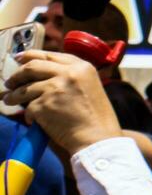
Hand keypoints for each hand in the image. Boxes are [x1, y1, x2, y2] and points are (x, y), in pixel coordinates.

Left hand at [2, 51, 121, 152]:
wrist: (98, 139)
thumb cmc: (96, 118)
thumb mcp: (90, 87)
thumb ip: (70, 76)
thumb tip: (40, 74)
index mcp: (82, 67)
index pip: (49, 55)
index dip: (30, 56)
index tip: (19, 59)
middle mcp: (68, 74)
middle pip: (32, 67)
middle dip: (17, 75)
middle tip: (10, 82)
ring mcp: (55, 89)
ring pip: (24, 89)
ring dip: (14, 96)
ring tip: (10, 101)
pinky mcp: (44, 105)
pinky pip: (28, 108)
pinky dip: (29, 115)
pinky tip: (34, 121)